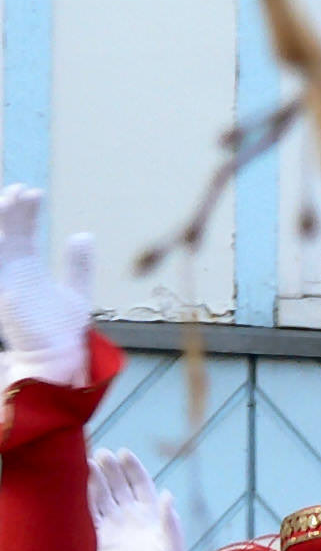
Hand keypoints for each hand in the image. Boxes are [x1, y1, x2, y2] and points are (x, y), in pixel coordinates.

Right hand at [0, 186, 92, 385]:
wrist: (60, 360)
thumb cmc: (64, 331)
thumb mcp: (76, 292)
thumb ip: (79, 265)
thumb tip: (83, 234)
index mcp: (27, 269)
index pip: (21, 232)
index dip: (25, 212)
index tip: (35, 192)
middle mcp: (12, 273)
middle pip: (5, 233)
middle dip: (9, 210)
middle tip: (19, 190)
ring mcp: (5, 283)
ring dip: (0, 222)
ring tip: (10, 199)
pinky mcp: (4, 296)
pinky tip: (1, 234)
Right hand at [88, 449, 184, 550]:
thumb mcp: (171, 544)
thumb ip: (169, 520)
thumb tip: (167, 495)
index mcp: (149, 512)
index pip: (140, 483)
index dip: (132, 468)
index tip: (123, 453)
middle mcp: (129, 514)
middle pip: (117, 485)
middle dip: (110, 469)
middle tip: (102, 455)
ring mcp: (111, 523)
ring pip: (100, 495)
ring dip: (94, 479)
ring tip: (87, 463)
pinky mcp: (96, 535)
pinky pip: (87, 512)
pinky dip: (81, 499)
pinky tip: (74, 486)